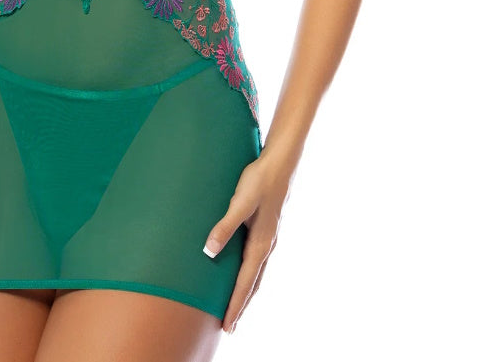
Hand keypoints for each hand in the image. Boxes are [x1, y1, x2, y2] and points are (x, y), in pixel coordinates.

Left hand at [202, 146, 295, 333]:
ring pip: (256, 274)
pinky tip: (244, 272)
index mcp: (261, 244)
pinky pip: (257, 261)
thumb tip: (210, 251)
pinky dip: (250, 276)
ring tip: (236, 306)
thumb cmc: (259, 181)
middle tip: (229, 326)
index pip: (245, 283)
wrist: (280, 163)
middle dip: (241, 305)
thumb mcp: (239, 203)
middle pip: (252, 285)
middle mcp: (267, 246)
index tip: (227, 325)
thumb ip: (224, 227)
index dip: (235, 305)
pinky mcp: (266, 229)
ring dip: (246, 292)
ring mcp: (268, 238)